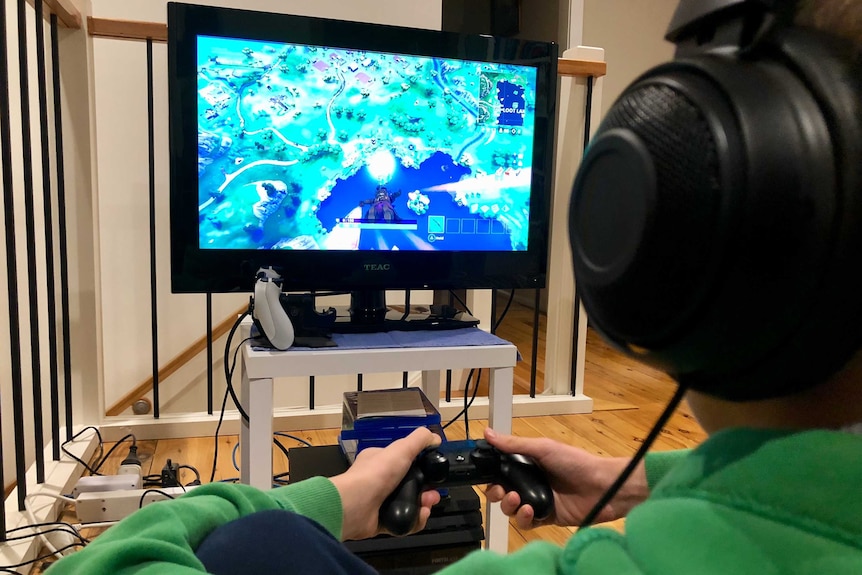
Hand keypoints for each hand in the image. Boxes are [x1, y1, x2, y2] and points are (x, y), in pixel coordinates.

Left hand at [329, 428, 441, 539]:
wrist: (355, 506)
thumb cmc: (377, 473)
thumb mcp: (401, 449)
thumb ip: (420, 440)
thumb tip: (435, 438)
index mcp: (380, 461)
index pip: (404, 462)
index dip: (421, 468)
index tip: (432, 473)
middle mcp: (379, 481)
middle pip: (410, 486)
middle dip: (426, 490)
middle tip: (433, 495)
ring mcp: (380, 502)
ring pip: (409, 504)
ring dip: (422, 505)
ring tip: (427, 507)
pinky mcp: (382, 521)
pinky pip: (403, 522)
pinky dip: (414, 521)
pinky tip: (419, 517)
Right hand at [483, 428, 647, 528]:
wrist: (601, 487)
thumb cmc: (574, 462)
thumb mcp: (543, 448)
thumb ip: (514, 444)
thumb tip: (486, 432)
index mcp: (527, 464)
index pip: (500, 471)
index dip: (490, 474)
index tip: (484, 475)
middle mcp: (529, 483)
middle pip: (501, 492)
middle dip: (496, 493)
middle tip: (501, 491)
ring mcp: (537, 501)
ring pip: (511, 509)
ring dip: (508, 506)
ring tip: (517, 499)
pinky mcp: (545, 518)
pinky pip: (526, 523)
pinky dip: (524, 518)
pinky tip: (530, 511)